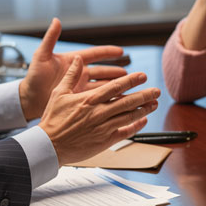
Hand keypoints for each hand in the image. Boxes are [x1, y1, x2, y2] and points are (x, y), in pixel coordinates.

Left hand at [19, 18, 126, 120]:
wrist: (28, 99)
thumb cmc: (33, 77)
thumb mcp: (41, 56)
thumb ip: (50, 39)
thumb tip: (56, 20)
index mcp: (73, 61)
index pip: (94, 54)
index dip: (108, 52)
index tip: (121, 51)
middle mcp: (79, 73)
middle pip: (103, 71)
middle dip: (117, 72)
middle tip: (131, 74)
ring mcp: (80, 87)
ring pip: (103, 85)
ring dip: (115, 86)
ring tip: (129, 88)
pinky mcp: (79, 99)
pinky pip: (97, 98)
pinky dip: (107, 99)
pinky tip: (117, 101)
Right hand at [38, 56, 161, 163]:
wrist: (49, 145)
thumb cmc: (52, 120)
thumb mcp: (59, 93)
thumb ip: (71, 75)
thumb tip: (78, 59)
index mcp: (89, 99)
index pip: (116, 87)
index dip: (131, 81)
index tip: (142, 76)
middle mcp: (99, 113)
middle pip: (127, 102)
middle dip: (144, 95)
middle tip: (156, 91)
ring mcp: (103, 127)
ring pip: (129, 116)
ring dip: (144, 110)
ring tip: (154, 104)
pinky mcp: (104, 141)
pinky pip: (125, 132)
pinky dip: (136, 127)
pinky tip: (143, 121)